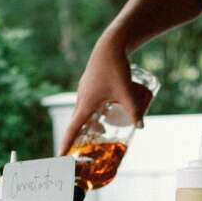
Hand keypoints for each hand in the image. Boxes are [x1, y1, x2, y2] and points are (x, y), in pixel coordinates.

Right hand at [60, 34, 149, 151]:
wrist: (111, 44)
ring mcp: (84, 90)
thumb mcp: (126, 92)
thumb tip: (141, 126)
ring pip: (84, 112)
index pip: (73, 129)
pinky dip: (93, 111)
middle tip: (86, 148)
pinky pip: (88, 102)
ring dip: (90, 122)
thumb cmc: (116, 67)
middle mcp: (82, 98)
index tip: (60, 155)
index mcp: (86, 103)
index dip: (66, 143)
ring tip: (103, 129)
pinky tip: (105, 110)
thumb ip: (134, 110)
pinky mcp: (90, 84)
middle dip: (81, 136)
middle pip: (78, 123)